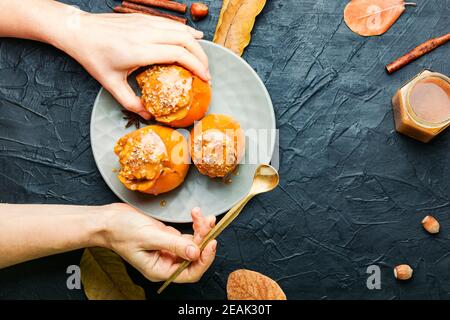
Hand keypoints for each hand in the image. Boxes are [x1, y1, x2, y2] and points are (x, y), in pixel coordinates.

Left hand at [61, 12, 209, 118]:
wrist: (78, 30)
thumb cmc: (93, 57)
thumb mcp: (110, 84)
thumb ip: (131, 102)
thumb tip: (149, 115)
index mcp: (137, 50)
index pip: (177, 54)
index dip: (196, 66)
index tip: (204, 78)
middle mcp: (144, 34)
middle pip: (184, 40)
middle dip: (201, 56)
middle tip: (206, 72)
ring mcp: (144, 23)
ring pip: (180, 29)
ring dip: (196, 44)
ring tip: (204, 59)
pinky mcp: (143, 18)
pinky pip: (171, 23)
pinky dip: (186, 30)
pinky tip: (195, 37)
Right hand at [101, 203, 216, 282]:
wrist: (109, 219)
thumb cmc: (121, 231)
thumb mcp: (149, 237)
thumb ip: (173, 245)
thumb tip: (195, 252)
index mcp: (160, 270)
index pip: (190, 273)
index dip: (204, 260)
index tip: (210, 243)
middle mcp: (166, 262)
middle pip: (195, 257)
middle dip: (203, 239)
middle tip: (206, 223)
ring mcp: (168, 250)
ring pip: (193, 244)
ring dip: (201, 230)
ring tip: (201, 215)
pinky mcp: (168, 238)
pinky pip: (187, 235)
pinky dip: (194, 225)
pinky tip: (196, 214)